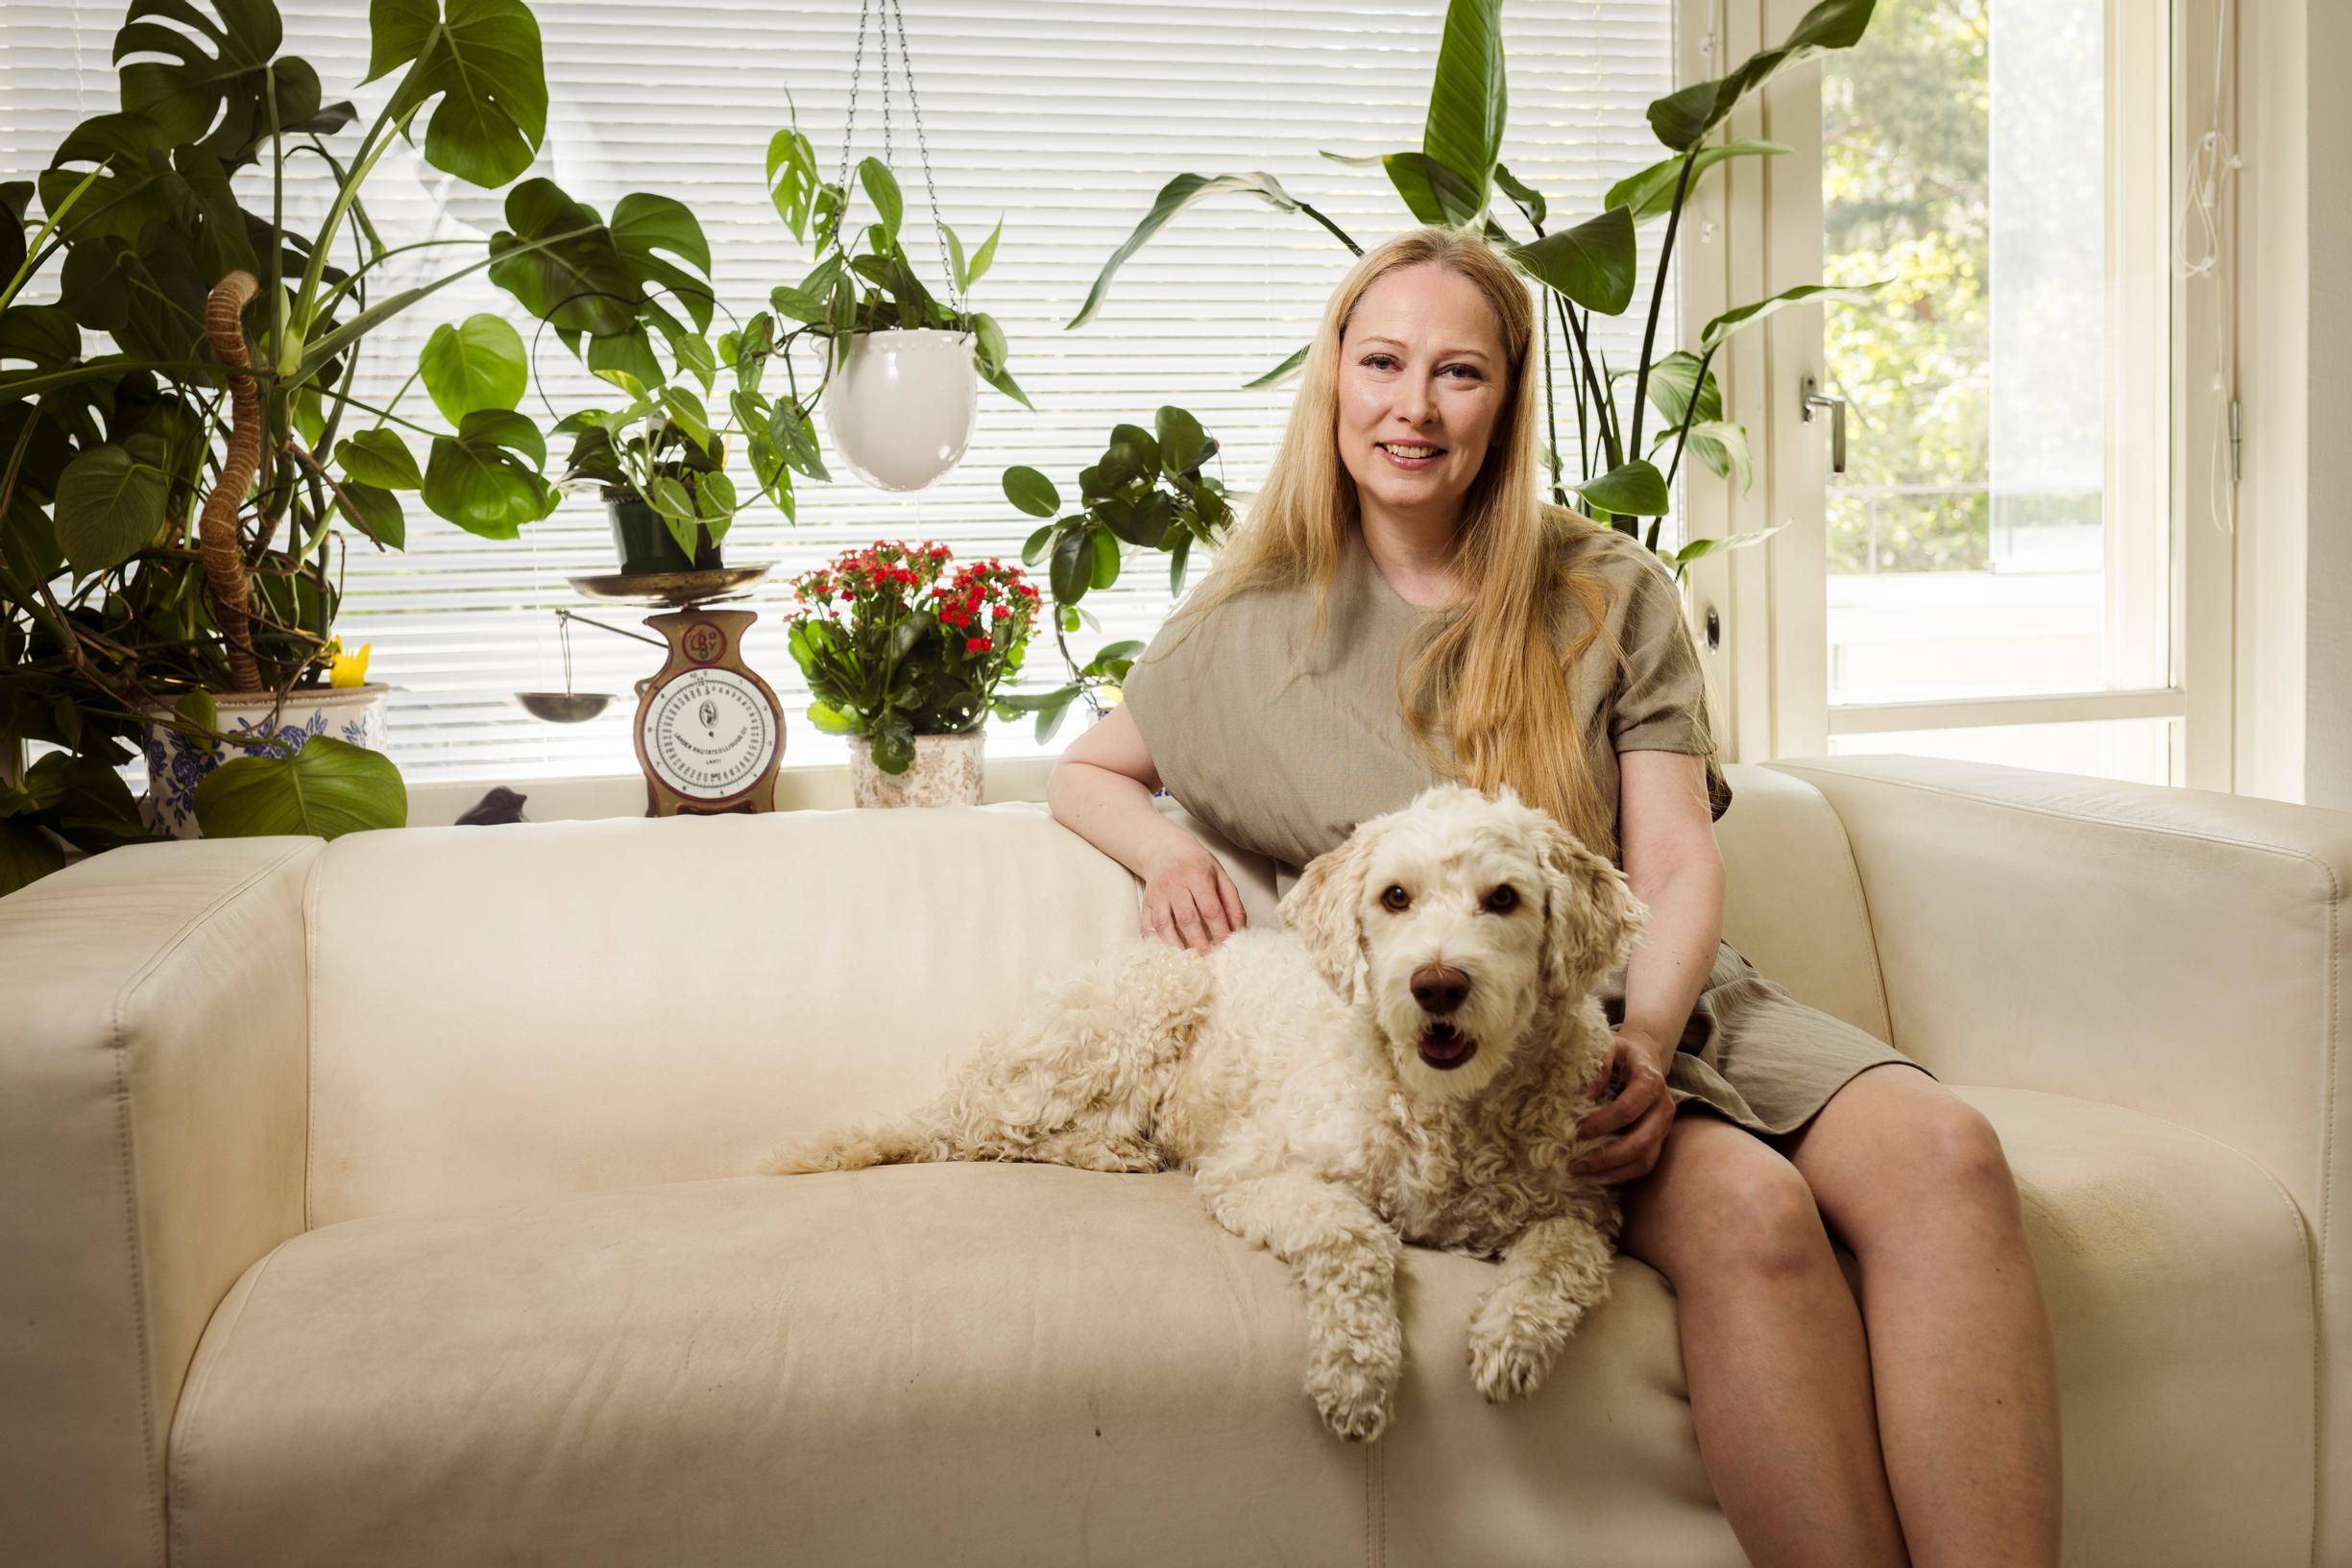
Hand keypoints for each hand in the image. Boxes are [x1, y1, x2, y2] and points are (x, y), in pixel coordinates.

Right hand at [1141, 844, 1247, 950]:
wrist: (1164, 849)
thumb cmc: (1197, 865)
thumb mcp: (1220, 876)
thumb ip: (1232, 903)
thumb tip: (1239, 931)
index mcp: (1198, 876)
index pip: (1211, 909)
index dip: (1220, 931)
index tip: (1226, 947)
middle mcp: (1175, 885)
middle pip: (1187, 919)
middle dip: (1198, 942)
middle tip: (1208, 959)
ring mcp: (1158, 894)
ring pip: (1164, 924)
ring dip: (1176, 945)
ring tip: (1186, 960)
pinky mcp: (1147, 902)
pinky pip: (1146, 925)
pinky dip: (1153, 941)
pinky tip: (1163, 953)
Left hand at [1570, 1032, 1676, 1185]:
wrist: (1645, 1057)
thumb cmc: (1621, 1054)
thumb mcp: (1609, 1047)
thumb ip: (1598, 1066)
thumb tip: (1586, 1096)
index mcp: (1651, 1082)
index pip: (1627, 1110)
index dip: (1602, 1124)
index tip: (1577, 1131)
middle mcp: (1663, 1108)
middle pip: (1640, 1142)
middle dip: (1606, 1157)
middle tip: (1575, 1164)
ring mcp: (1664, 1127)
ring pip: (1645, 1160)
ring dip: (1613, 1172)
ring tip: (1583, 1175)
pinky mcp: (1659, 1141)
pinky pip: (1644, 1165)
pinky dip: (1621, 1175)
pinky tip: (1597, 1176)